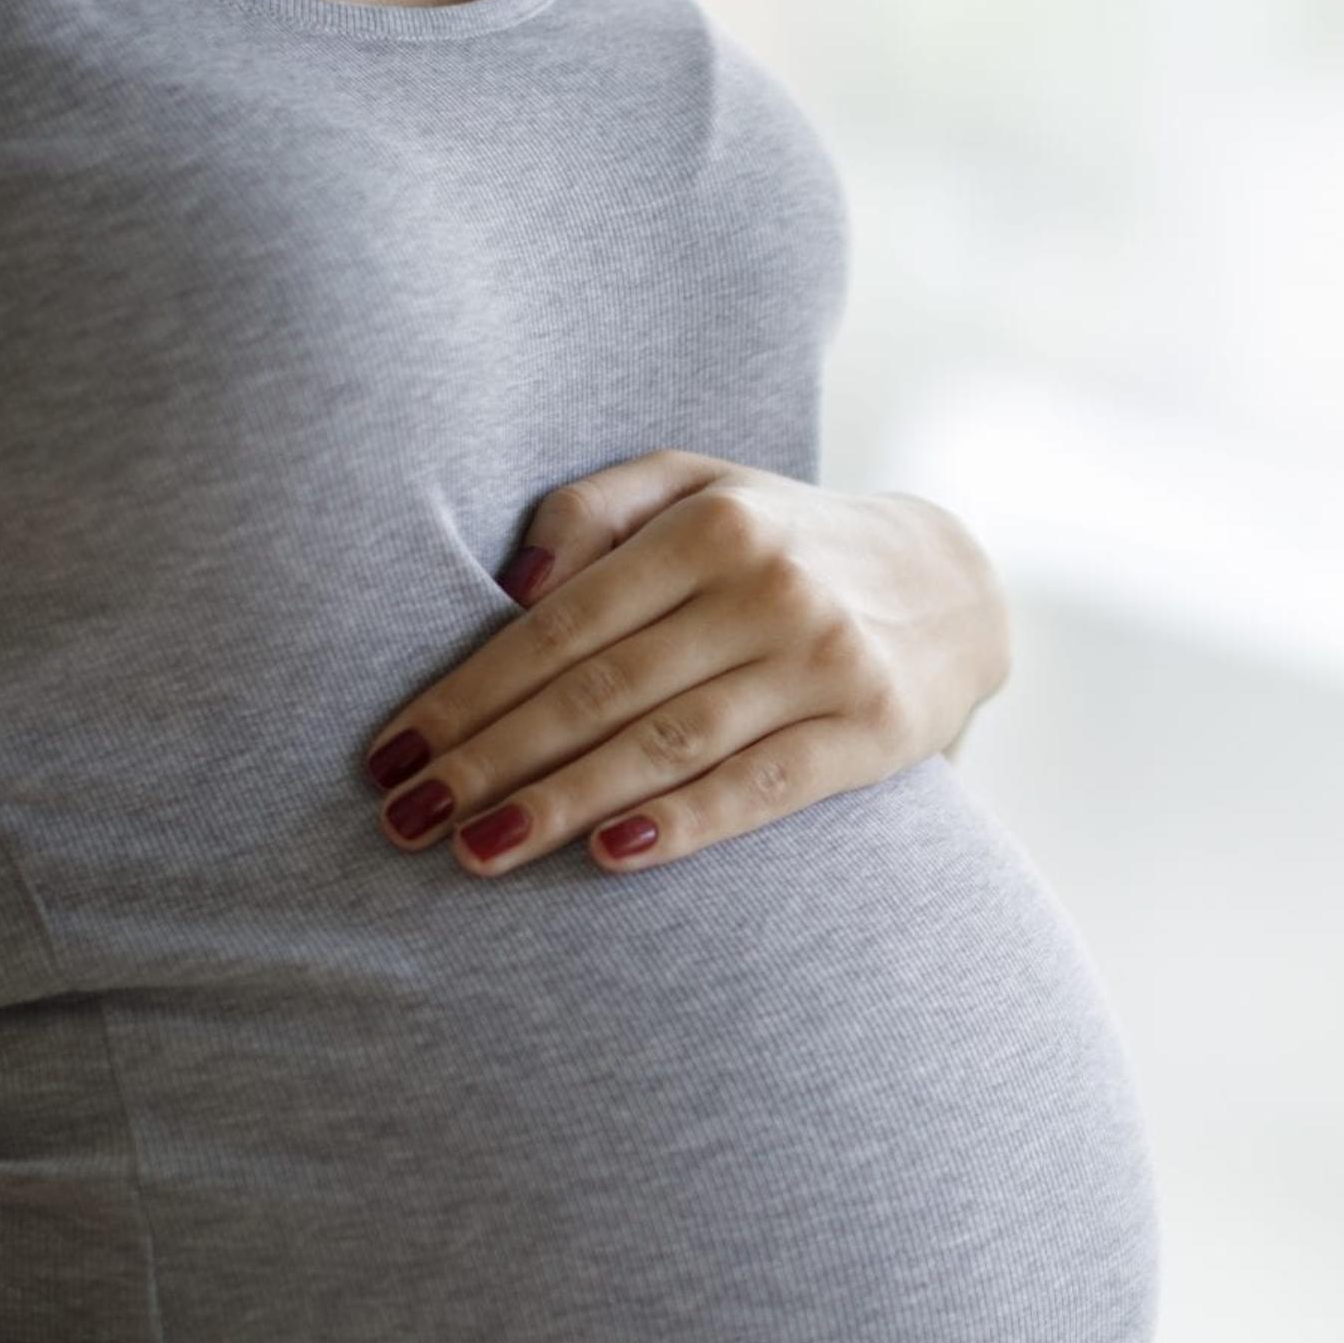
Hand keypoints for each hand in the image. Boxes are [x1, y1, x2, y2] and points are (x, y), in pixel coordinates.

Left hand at [358, 452, 1012, 876]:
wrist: (953, 586)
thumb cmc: (784, 543)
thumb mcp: (700, 486)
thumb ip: (597, 510)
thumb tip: (509, 586)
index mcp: (711, 524)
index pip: (561, 624)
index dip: (467, 693)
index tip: (390, 754)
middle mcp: (768, 587)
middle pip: (600, 690)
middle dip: (490, 760)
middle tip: (404, 820)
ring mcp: (823, 661)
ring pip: (667, 744)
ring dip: (561, 803)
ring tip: (474, 852)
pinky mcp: (872, 732)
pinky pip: (761, 786)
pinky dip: (685, 823)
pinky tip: (611, 856)